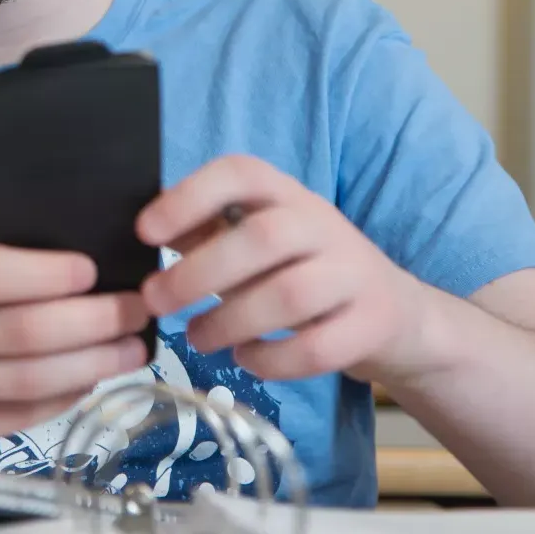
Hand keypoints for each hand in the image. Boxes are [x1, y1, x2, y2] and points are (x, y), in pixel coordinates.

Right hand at [0, 176, 149, 452]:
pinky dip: (64, 398)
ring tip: (134, 347)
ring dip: (95, 364)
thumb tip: (25, 178)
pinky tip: (93, 376)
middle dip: (95, 322)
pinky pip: (18, 418)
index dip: (48, 275)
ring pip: (29, 382)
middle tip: (138, 307)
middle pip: (24, 334)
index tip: (93, 268)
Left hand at [137, 155, 429, 382]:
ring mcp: (353, 273)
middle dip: (200, 273)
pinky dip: (273, 360)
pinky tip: (245, 359)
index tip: (145, 231)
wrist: (391, 312)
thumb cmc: (299, 270)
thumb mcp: (254, 239)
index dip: (190, 198)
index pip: (241, 173)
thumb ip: (205, 232)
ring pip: (291, 295)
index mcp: (285, 193)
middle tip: (156, 300)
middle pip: (264, 238)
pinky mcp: (371, 324)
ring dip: (231, 320)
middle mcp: (322, 224)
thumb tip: (143, 232)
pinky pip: (319, 347)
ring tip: (196, 337)